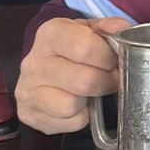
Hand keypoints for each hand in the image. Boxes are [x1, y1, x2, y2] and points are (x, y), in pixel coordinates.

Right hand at [15, 16, 129, 133]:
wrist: (44, 69)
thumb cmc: (72, 49)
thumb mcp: (89, 30)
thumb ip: (109, 27)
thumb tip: (121, 29)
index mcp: (50, 34)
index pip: (85, 47)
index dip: (108, 58)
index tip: (114, 60)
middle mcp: (34, 61)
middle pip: (85, 81)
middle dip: (107, 82)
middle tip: (110, 79)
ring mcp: (28, 89)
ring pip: (73, 105)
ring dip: (91, 101)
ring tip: (90, 91)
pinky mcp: (30, 114)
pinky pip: (70, 122)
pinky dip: (81, 117)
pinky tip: (78, 104)